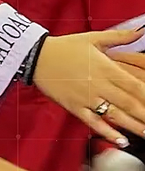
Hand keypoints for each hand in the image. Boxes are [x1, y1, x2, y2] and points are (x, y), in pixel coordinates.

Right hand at [35, 29, 144, 145]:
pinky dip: (108, 132)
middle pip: (129, 104)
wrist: (35, 56)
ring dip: (134, 127)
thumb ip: (120, 36)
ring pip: (115, 116)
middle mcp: (98, 84)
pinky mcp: (74, 106)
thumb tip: (139, 31)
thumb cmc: (64, 47)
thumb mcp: (93, 37)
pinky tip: (121, 140)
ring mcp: (86, 98)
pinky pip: (93, 122)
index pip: (135, 85)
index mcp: (105, 67)